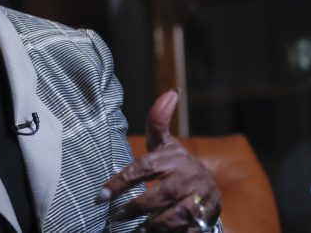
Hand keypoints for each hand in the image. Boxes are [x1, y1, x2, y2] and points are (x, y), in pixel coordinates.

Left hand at [96, 90, 221, 231]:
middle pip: (159, 195)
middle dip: (136, 208)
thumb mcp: (167, 144)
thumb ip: (158, 121)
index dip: (120, 182)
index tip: (101, 196)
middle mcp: (187, 179)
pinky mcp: (204, 221)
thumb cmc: (177, 165)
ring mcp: (198, 202)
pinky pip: (187, 231)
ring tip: (136, 232)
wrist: (209, 190)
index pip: (143, 169)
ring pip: (174, 217)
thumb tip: (170, 91)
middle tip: (116, 217)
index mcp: (173, 159)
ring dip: (153, 226)